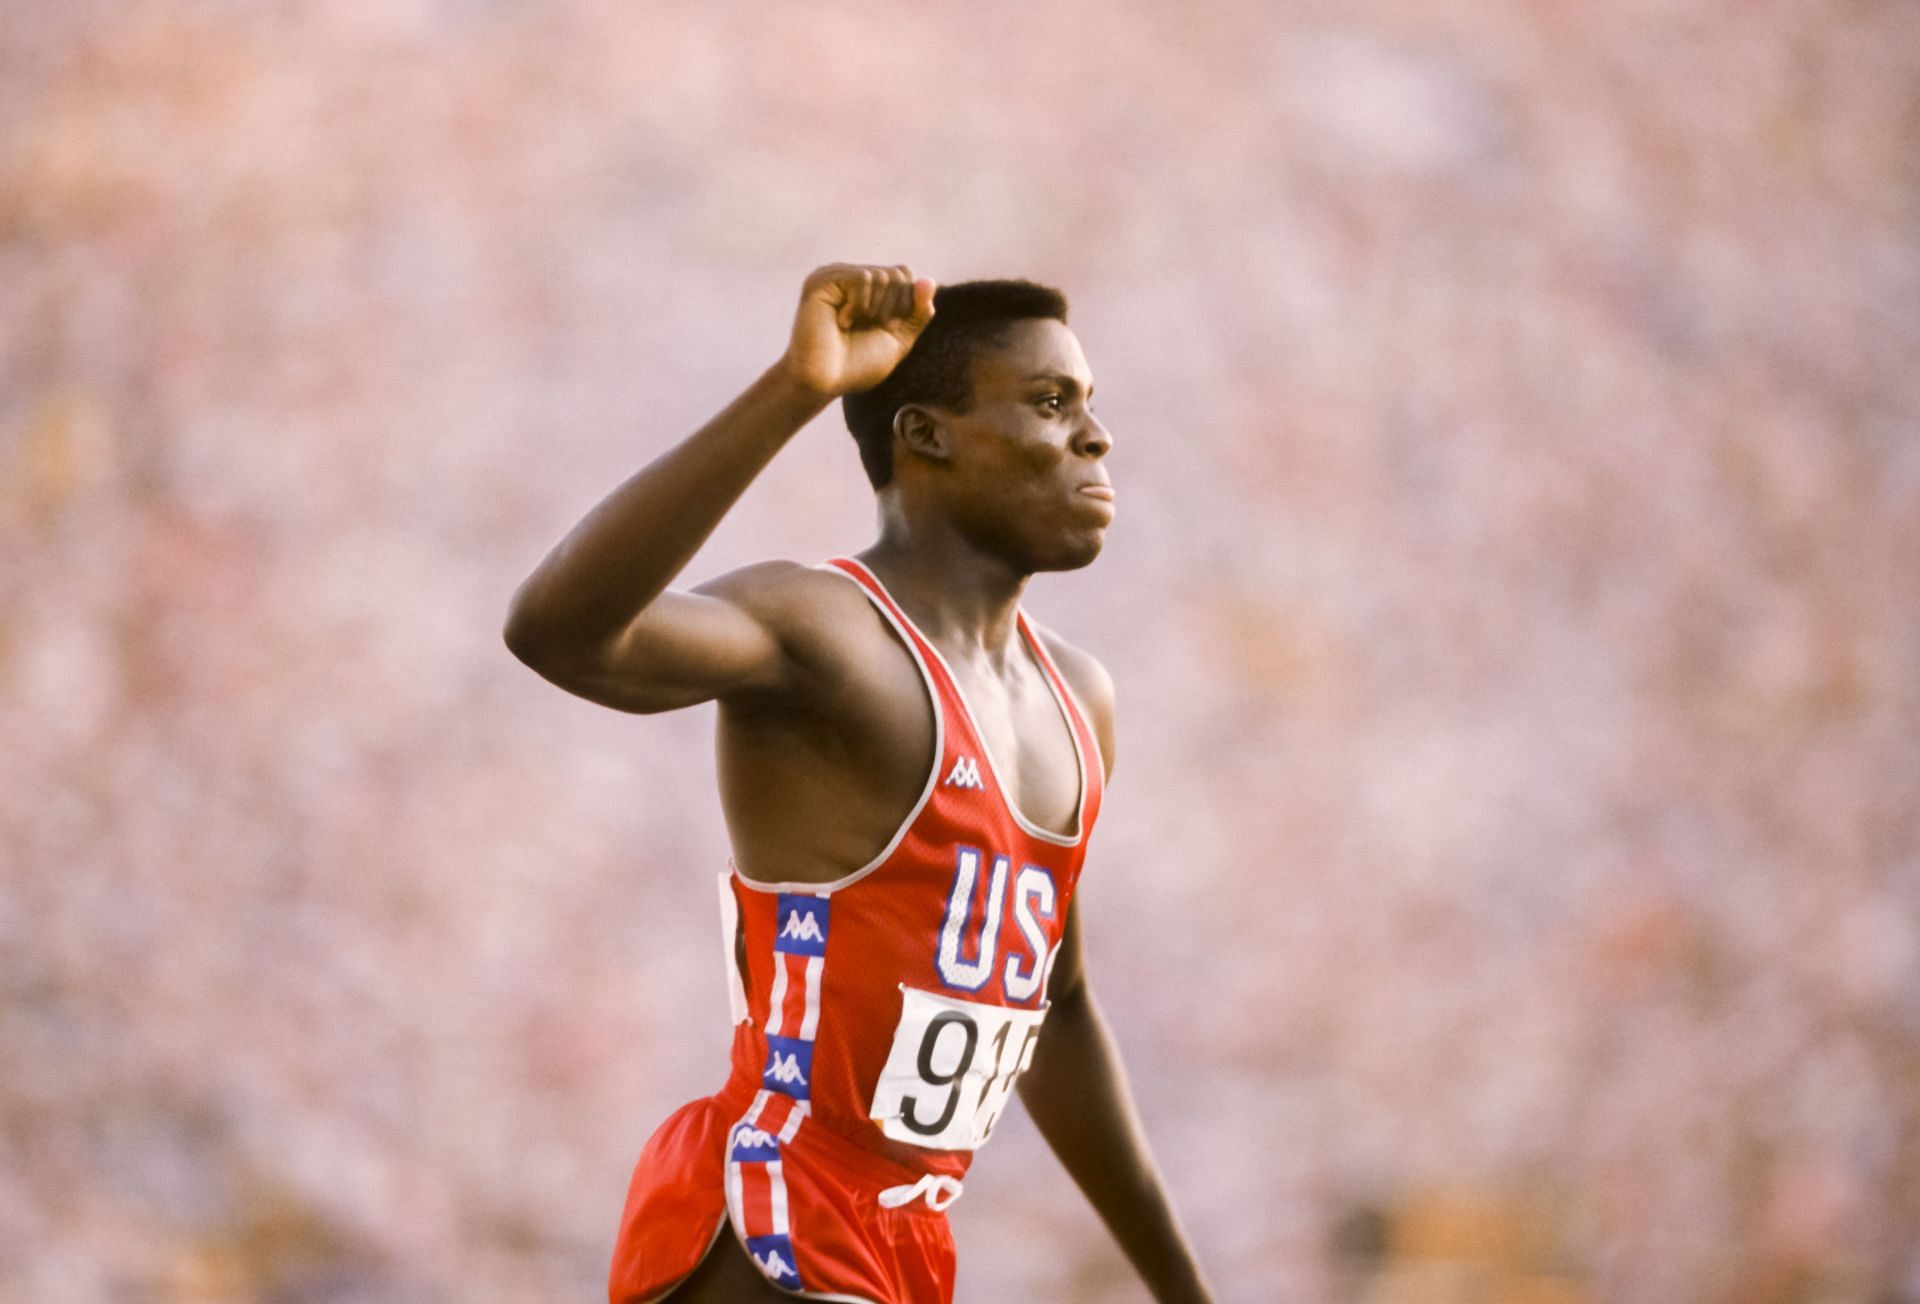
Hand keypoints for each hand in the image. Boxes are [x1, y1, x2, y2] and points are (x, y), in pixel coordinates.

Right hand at [783, 263, 936, 397]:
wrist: (825, 382)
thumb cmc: (857, 366)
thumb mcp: (899, 339)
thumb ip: (917, 313)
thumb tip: (930, 280)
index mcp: (868, 289)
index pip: (905, 275)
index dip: (906, 305)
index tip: (883, 329)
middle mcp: (852, 277)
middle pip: (899, 274)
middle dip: (893, 309)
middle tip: (865, 328)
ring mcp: (836, 276)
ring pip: (883, 275)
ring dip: (875, 310)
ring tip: (851, 326)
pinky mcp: (823, 279)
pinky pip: (863, 277)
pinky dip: (860, 305)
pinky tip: (841, 321)